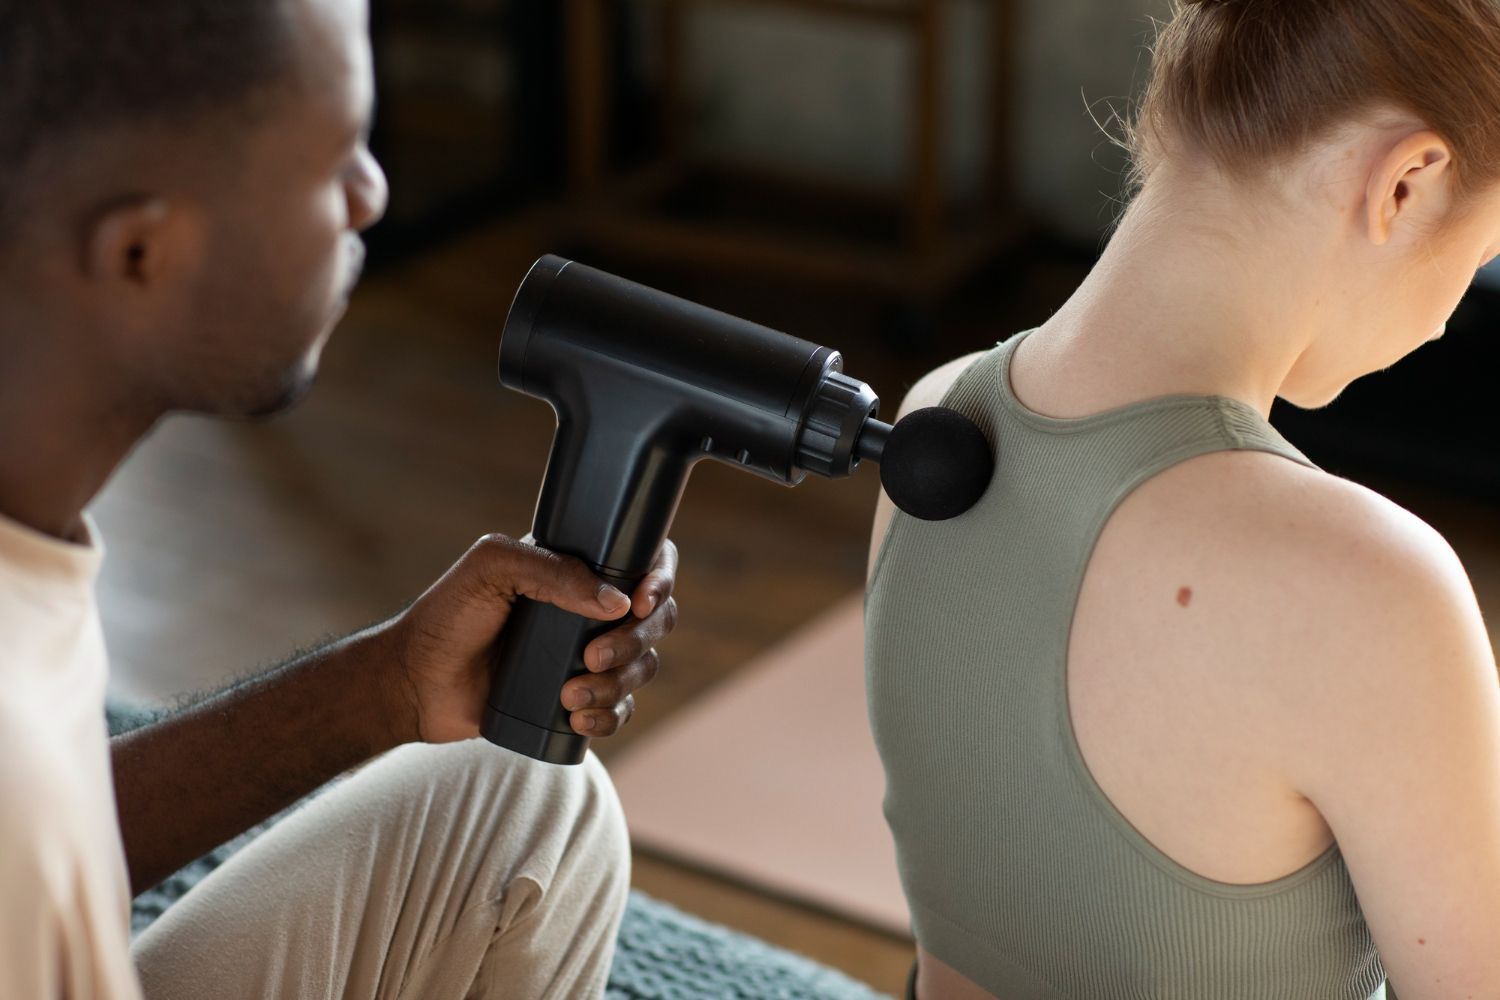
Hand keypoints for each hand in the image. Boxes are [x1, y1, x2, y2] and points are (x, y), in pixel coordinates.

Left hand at [376, 534, 677, 743]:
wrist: (414, 684)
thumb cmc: (446, 616)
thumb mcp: (490, 568)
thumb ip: (551, 570)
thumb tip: (616, 602)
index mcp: (576, 570)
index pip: (643, 563)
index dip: (659, 580)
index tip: (640, 602)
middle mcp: (589, 611)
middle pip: (655, 621)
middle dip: (635, 642)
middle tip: (590, 657)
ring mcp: (585, 657)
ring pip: (642, 668)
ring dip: (618, 685)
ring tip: (569, 697)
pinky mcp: (576, 701)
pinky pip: (621, 711)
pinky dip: (610, 717)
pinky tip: (578, 718)